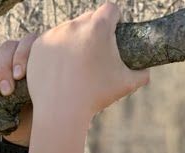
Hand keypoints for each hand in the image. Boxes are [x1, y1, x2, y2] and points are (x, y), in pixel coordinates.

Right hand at [0, 34, 36, 143]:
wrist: (25, 126)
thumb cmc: (39, 115)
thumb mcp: (45, 106)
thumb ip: (44, 94)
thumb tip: (41, 92)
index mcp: (37, 57)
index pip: (29, 42)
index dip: (22, 56)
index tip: (19, 76)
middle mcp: (19, 53)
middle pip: (8, 47)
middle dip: (4, 69)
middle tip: (6, 92)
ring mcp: (1, 58)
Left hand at [25, 3, 148, 125]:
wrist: (60, 111)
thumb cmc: (95, 97)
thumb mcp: (125, 84)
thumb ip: (141, 75)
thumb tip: (146, 72)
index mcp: (98, 27)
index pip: (111, 9)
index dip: (115, 19)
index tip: (114, 30)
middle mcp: (75, 24)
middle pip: (88, 17)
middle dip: (94, 30)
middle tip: (95, 51)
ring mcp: (54, 33)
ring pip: (68, 29)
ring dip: (73, 40)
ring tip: (76, 62)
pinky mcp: (38, 45)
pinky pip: (50, 41)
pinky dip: (55, 50)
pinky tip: (60, 65)